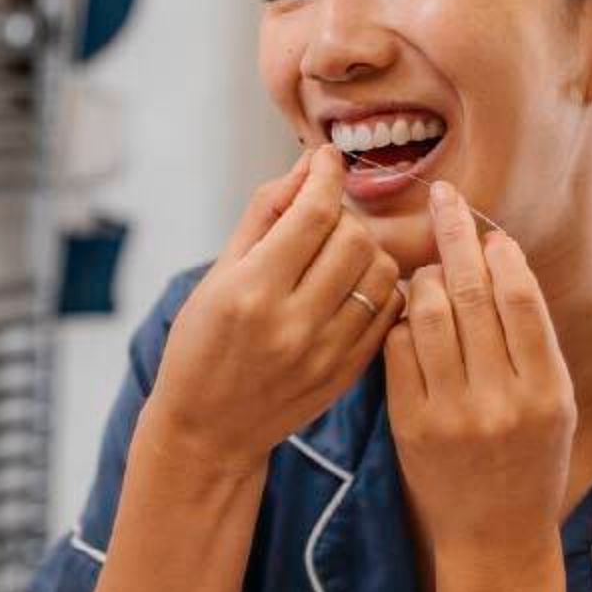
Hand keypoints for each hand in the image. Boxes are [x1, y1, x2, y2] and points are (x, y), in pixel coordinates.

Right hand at [146, 144, 404, 472]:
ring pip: (382, 272)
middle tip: (322, 220)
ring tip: (338, 254)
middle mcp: (292, 322)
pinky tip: (351, 286)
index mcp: (251, 291)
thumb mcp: (218, 274)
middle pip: (355, 238)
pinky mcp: (348, 372)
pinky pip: (389, 310)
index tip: (326, 161)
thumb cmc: (202, 345)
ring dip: (367, 249)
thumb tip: (309, 165)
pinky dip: (379, 286)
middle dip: (343, 215)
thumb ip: (265, 214)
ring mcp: (326, 352)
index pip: (312, 214)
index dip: (326, 175)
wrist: (209, 431)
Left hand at [384, 180, 576, 563]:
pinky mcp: (411, 424)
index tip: (485, 224)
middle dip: (454, 236)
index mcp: (547, 390)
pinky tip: (407, 311)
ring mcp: (453, 414)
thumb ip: (532, 337)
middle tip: (443, 198)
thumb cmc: (531, 457)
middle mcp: (502, 400)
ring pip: (428, 314)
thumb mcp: (555, 402)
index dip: (499, 250)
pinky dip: (401, 318)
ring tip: (426, 266)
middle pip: (470, 294)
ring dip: (423, 276)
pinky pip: (398, 348)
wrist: (495, 535)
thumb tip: (499, 255)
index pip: (519, 297)